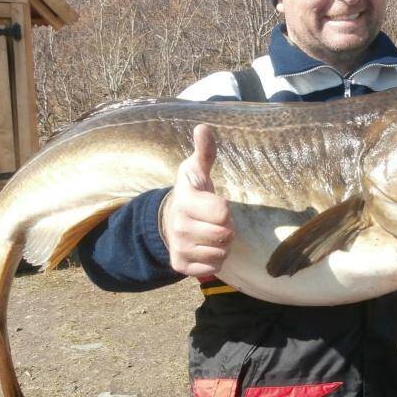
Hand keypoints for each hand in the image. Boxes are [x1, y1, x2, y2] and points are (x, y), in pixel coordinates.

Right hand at [160, 124, 234, 276]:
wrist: (169, 219)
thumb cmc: (192, 192)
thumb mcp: (197, 170)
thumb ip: (205, 151)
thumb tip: (203, 128)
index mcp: (185, 201)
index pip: (222, 213)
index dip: (226, 209)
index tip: (217, 205)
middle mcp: (179, 226)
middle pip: (225, 234)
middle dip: (227, 228)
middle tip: (216, 221)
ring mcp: (178, 248)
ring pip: (220, 253)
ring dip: (222, 245)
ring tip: (211, 233)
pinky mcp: (179, 265)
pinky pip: (212, 268)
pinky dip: (214, 261)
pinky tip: (205, 248)